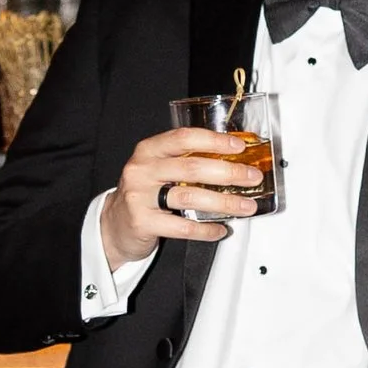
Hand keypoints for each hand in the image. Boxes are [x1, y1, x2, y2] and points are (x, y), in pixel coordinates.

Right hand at [100, 126, 257, 265]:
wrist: (114, 224)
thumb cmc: (145, 192)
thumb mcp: (158, 168)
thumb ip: (186, 161)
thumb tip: (234, 159)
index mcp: (149, 150)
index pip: (183, 138)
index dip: (214, 140)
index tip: (239, 146)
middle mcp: (142, 170)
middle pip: (192, 168)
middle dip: (228, 173)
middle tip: (252, 177)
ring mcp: (140, 196)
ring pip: (190, 197)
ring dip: (224, 202)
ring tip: (246, 206)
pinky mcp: (142, 222)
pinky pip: (182, 227)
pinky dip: (206, 229)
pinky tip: (221, 230)